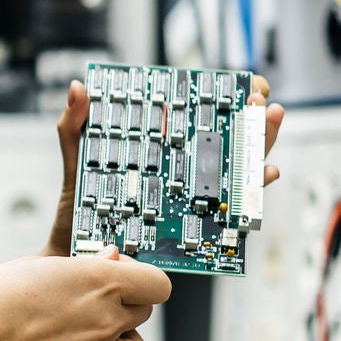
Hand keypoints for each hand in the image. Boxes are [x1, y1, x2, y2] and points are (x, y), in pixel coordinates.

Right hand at [0, 249, 169, 340]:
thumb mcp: (36, 263)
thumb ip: (81, 263)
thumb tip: (109, 260)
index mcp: (97, 280)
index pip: (157, 282)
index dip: (140, 274)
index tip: (122, 269)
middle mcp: (105, 317)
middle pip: (147, 309)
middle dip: (127, 298)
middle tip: (98, 292)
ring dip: (129, 335)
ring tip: (102, 325)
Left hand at [44, 75, 285, 256]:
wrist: (78, 258)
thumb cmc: (80, 211)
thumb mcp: (76, 164)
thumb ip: (74, 125)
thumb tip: (77, 87)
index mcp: (160, 146)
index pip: (198, 114)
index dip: (224, 94)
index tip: (238, 82)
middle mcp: (185, 167)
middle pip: (229, 136)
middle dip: (250, 113)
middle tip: (256, 98)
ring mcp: (195, 194)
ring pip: (241, 165)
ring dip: (261, 142)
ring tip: (266, 121)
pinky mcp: (199, 223)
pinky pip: (236, 206)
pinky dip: (256, 188)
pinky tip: (264, 173)